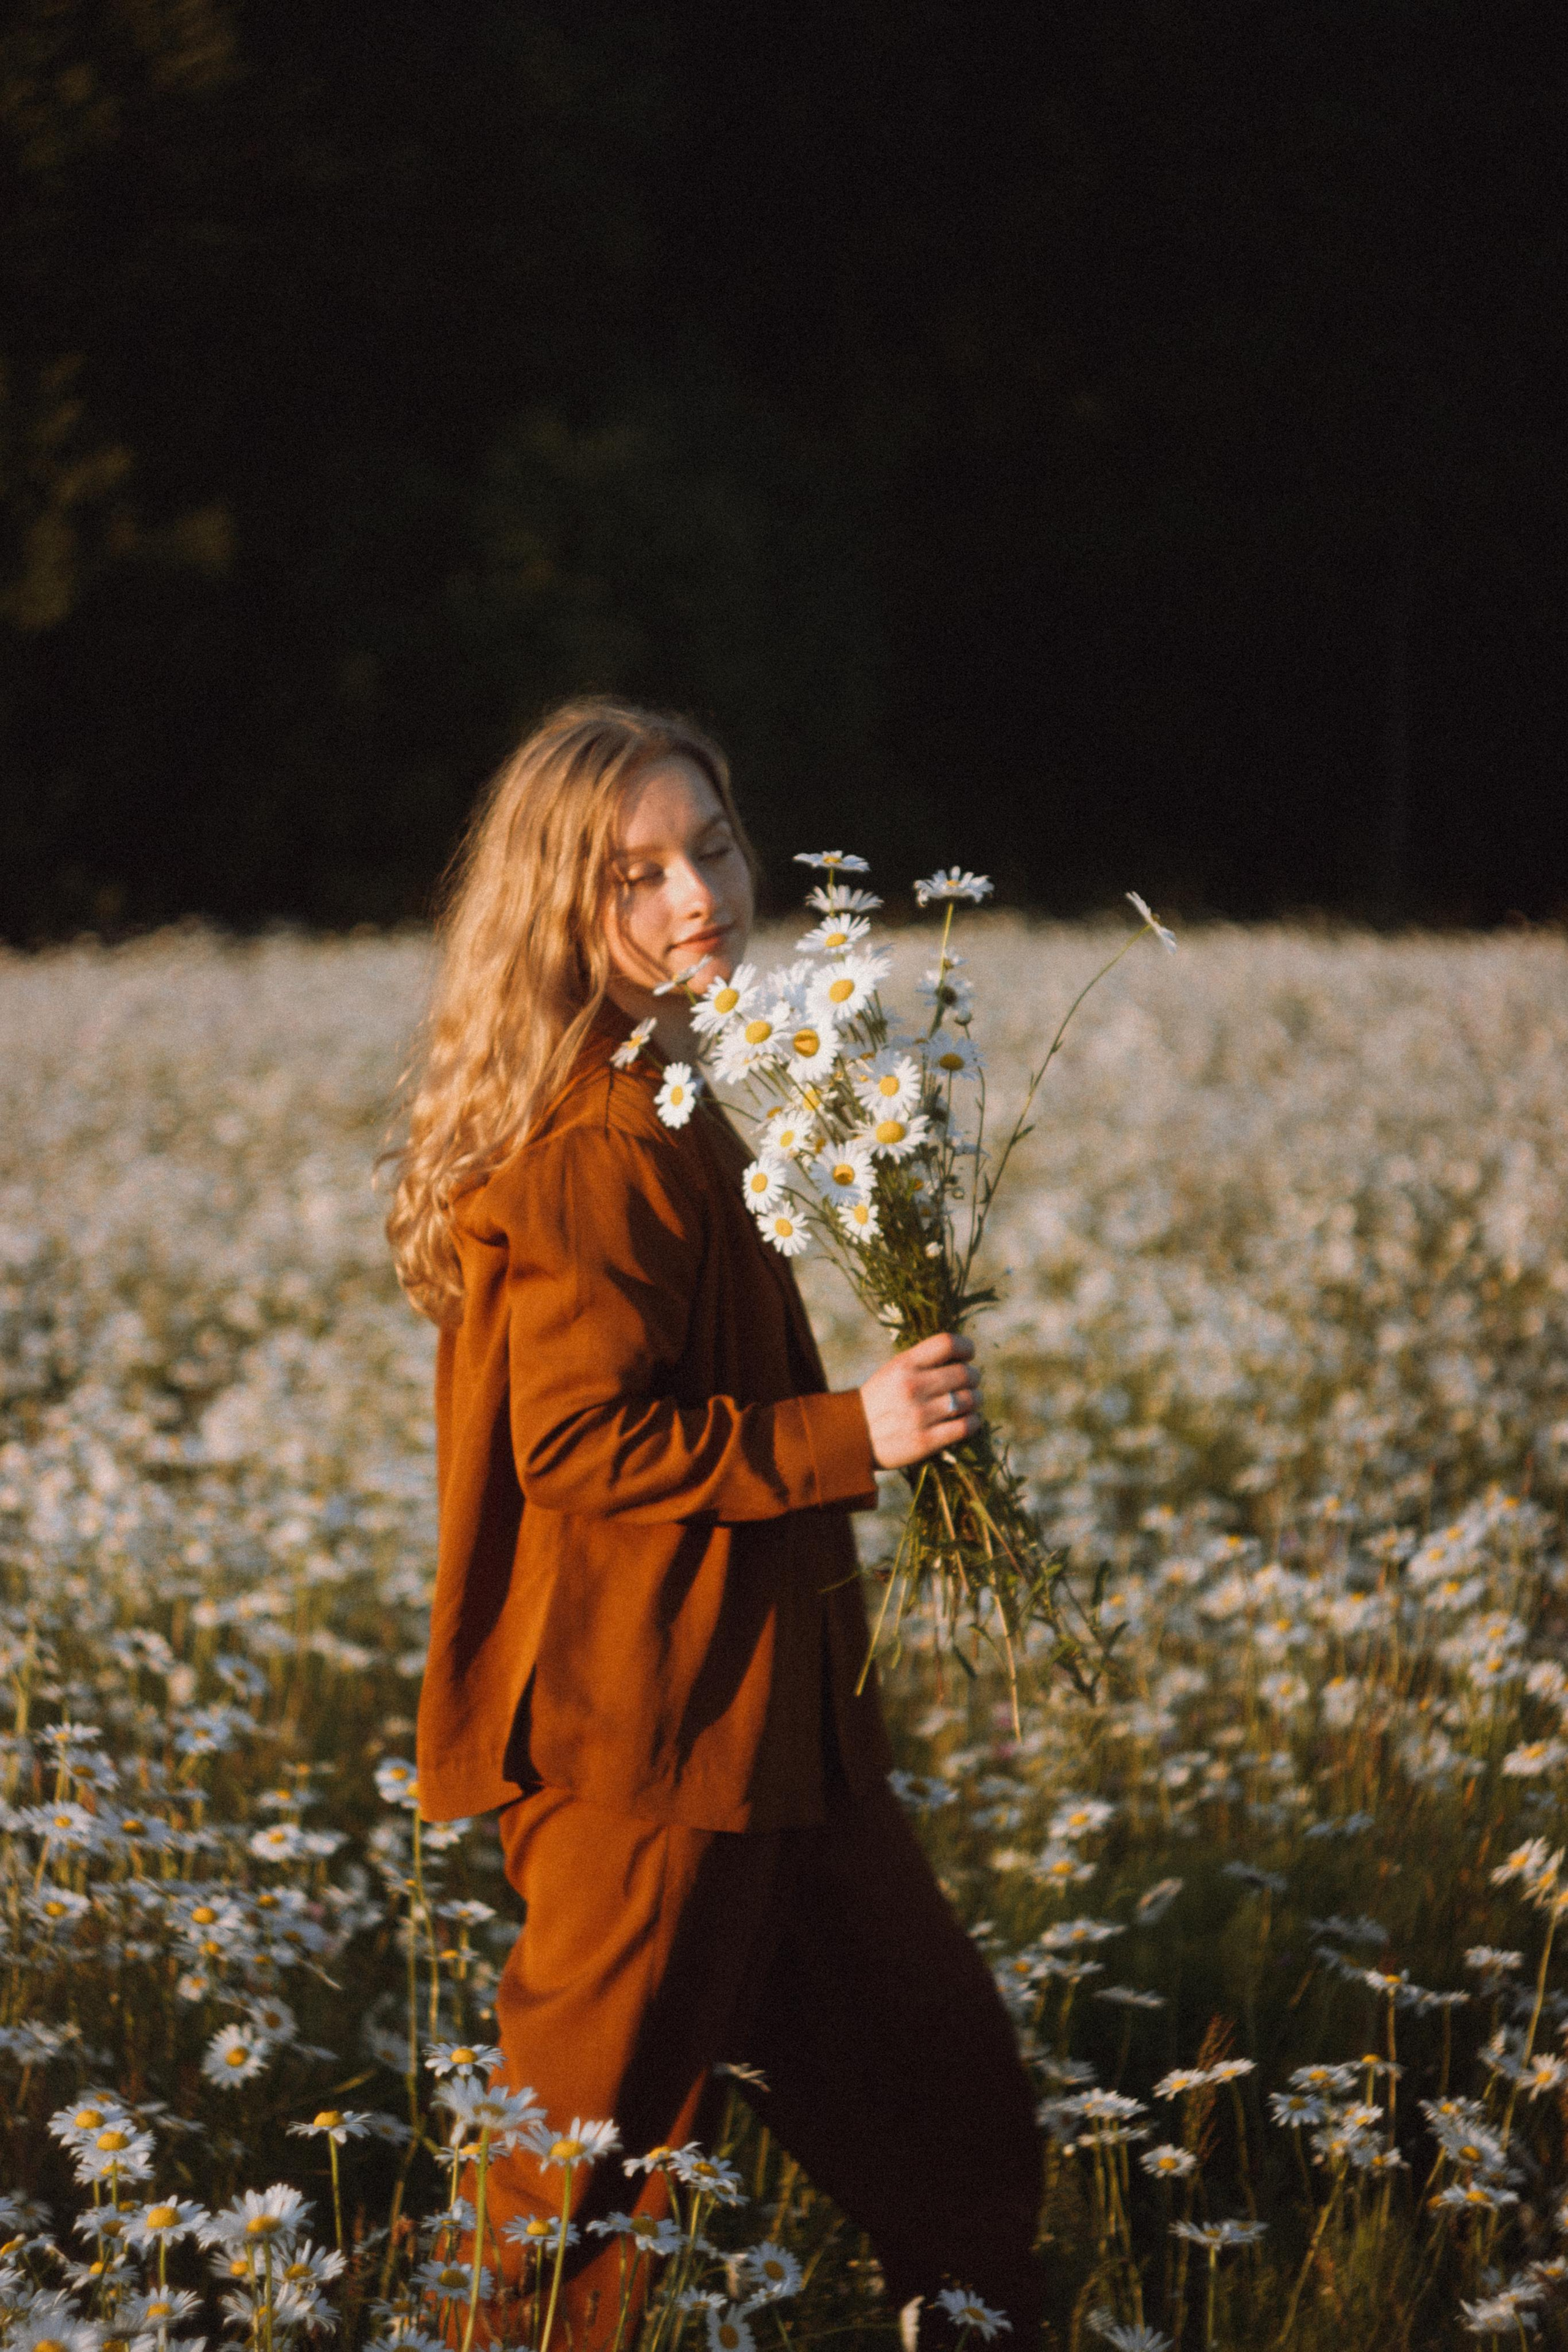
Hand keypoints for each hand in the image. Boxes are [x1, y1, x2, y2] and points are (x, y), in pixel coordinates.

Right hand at [858, 1333, 981, 1470]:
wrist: (850, 1438)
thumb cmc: (877, 1402)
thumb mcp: (891, 1373)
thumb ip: (920, 1364)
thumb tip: (959, 1358)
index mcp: (903, 1365)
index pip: (947, 1343)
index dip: (966, 1346)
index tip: (968, 1354)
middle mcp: (913, 1387)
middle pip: (964, 1373)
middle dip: (974, 1376)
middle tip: (971, 1382)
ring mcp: (920, 1415)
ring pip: (969, 1400)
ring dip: (976, 1400)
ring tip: (972, 1402)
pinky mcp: (925, 1441)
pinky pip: (965, 1427)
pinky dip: (973, 1422)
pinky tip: (970, 1421)